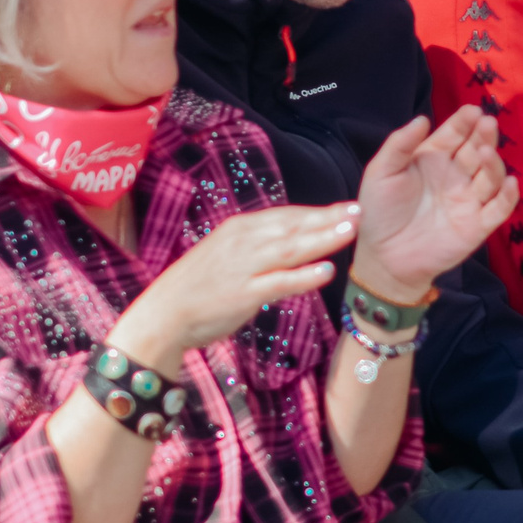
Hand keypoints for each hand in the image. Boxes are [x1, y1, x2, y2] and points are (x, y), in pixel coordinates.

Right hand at [110, 202, 359, 374]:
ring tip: (350, 233)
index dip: (318, 211)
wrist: (163, 314)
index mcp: (239, 229)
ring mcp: (243, 268)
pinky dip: (303, 277)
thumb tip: (288, 239)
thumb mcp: (225, 253)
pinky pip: (279, 283)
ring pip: (290, 249)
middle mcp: (243, 242)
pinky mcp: (243, 294)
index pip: (286, 215)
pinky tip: (327, 272)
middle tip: (359, 212)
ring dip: (322, 239)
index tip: (347, 207)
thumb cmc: (195, 287)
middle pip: (293, 227)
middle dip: (328, 219)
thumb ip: (256, 246)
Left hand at [347, 108, 520, 306]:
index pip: (454, 135)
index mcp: (433, 159)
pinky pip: (499, 209)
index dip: (464, 122)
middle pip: (476, 151)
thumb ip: (399, 144)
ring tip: (486, 152)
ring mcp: (468, 200)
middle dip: (484, 136)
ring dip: (493, 163)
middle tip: (488, 123)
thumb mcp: (381, 172)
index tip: (473, 110)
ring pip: (490, 176)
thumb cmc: (379, 212)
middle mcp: (455, 176)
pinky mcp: (478, 225)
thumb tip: (423, 118)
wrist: (383, 258)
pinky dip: (508, 197)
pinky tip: (509, 183)